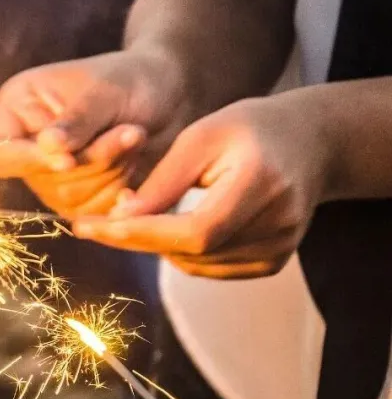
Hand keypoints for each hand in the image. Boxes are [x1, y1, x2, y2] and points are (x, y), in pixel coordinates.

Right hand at [0, 50, 183, 216]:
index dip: (28, 161)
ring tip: (135, 137)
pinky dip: (119, 191)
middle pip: (41, 178)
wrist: (167, 95)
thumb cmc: (131, 79)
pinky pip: (91, 211)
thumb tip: (48, 147)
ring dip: (111, 171)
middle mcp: (26, 144)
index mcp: (16, 108)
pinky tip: (135, 163)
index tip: (67, 161)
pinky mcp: (75, 197)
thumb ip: (78, 121)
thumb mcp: (105, 91)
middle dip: (93, 160)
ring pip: (68, 197)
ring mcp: (48, 175)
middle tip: (131, 131)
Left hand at [71, 96, 328, 278]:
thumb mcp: (200, 138)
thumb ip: (162, 182)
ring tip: (138, 215)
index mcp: (260, 182)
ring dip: (157, 246)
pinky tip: (170, 227)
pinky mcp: (273, 261)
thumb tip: (120, 220)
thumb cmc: (246, 130)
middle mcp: (278, 222)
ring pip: (196, 265)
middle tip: (97, 222)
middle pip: (192, 252)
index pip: (194, 231)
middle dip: (136, 239)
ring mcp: (280, 247)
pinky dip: (182, 253)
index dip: (139, 234)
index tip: (88, 227)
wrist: (310, 142)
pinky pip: (212, 269)